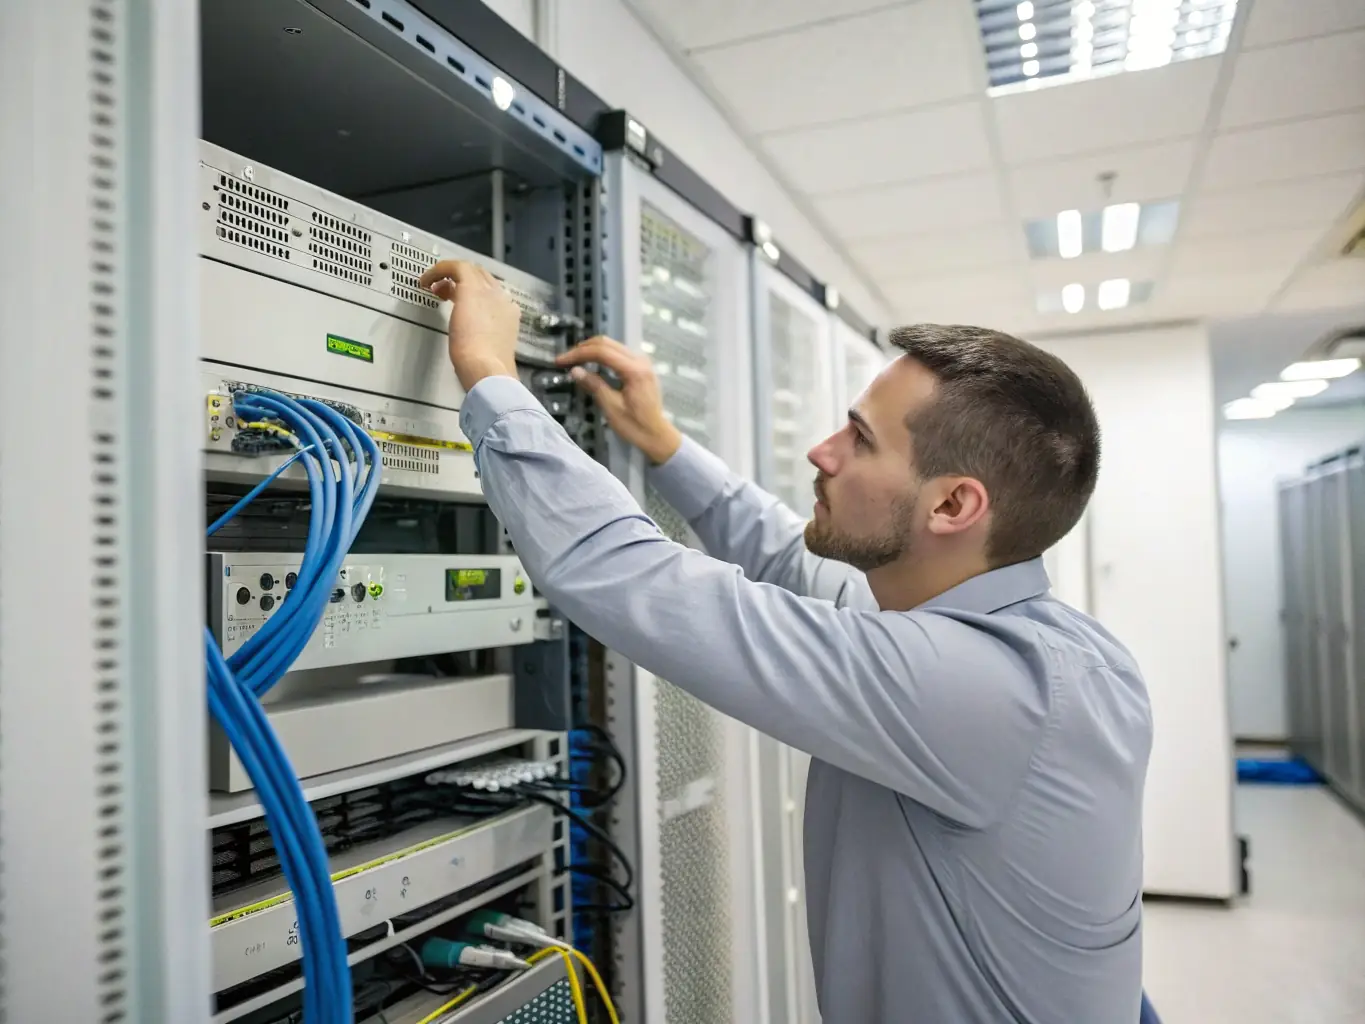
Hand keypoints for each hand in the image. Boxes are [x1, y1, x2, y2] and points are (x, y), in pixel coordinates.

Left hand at [418, 259, 520, 391]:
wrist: (488, 369)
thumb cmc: (487, 369)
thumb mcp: (491, 349)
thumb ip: (486, 340)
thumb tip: (476, 343)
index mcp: (508, 314)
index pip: (492, 293)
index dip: (474, 293)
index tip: (458, 302)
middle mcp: (501, 298)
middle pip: (481, 276)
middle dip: (462, 281)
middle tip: (444, 292)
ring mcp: (488, 292)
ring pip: (469, 269)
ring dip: (449, 275)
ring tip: (433, 286)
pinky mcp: (470, 290)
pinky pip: (453, 267)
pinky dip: (438, 270)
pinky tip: (426, 281)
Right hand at [556, 337, 681, 464]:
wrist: (657, 435)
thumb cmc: (635, 425)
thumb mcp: (611, 407)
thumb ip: (594, 385)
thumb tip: (575, 371)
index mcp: (634, 370)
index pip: (601, 352)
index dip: (578, 354)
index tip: (561, 361)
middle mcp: (640, 360)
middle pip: (606, 343)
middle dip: (583, 349)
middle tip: (565, 359)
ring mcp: (642, 362)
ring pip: (612, 345)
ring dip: (591, 350)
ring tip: (574, 360)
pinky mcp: (641, 367)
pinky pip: (618, 353)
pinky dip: (602, 354)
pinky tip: (591, 363)